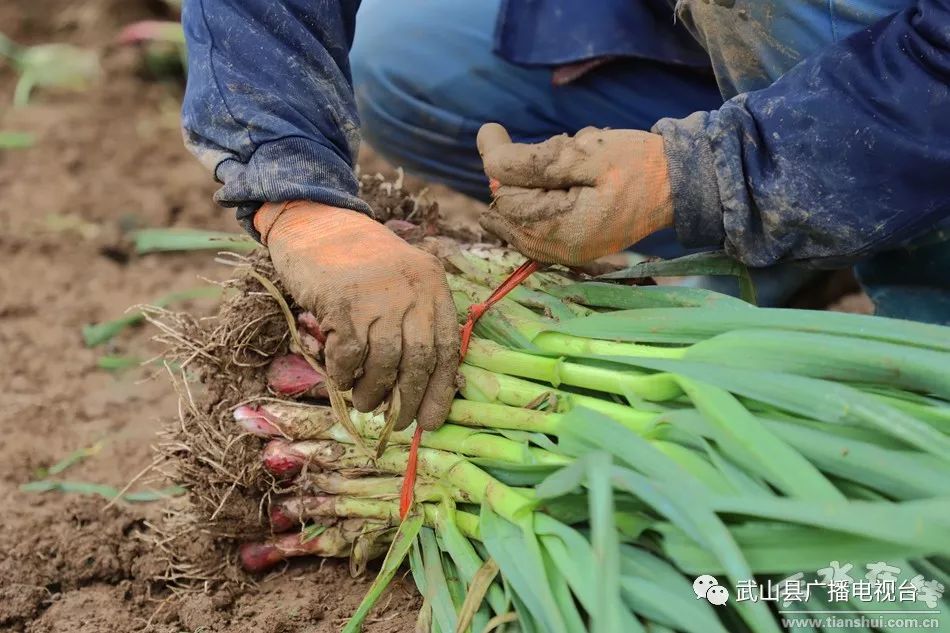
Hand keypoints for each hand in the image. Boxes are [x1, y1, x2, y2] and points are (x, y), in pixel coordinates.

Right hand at [255, 201, 459, 430]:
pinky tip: (341, 378)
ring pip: (384, 362)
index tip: (431, 420)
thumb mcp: (403, 280)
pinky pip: (349, 354)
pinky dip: (345, 374)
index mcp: (433, 286)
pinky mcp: (343, 302)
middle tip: (398, 421)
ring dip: (374, 392)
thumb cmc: (361, 261)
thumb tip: (419, 385)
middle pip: (419, 360)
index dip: (441, 390)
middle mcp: (412, 291)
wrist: (317, 223)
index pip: (448, 347)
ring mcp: (378, 296)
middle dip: (409, 399)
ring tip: (366, 401)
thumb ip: (415, 320)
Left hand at [476, 123, 673, 265]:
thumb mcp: (583, 153)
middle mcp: (558, 251)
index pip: (504, 196)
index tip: (495, 130)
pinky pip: (533, 225)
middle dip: (519, 175)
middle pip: (507, 209)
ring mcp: (564, 254)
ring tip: (568, 166)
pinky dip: (539, 198)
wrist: (678, 185)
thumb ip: (530, 160)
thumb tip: (486, 155)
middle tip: (555, 150)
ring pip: (516, 217)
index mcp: (560, 231)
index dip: (496, 161)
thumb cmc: (635, 164)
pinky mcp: (570, 248)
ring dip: (529, 186)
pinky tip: (566, 181)